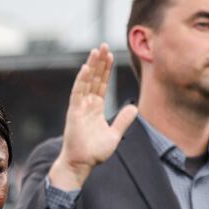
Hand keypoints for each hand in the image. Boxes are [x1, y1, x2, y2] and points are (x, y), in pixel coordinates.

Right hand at [48, 44, 137, 190]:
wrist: (82, 164)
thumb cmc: (94, 152)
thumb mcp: (115, 134)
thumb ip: (123, 120)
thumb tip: (134, 107)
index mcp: (95, 108)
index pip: (102, 84)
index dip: (106, 70)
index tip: (110, 55)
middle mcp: (87, 104)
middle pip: (94, 79)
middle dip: (99, 62)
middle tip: (103, 45)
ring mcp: (79, 107)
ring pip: (86, 82)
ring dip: (91, 66)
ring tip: (96, 50)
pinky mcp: (74, 112)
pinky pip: (78, 93)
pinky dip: (82, 80)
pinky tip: (86, 68)